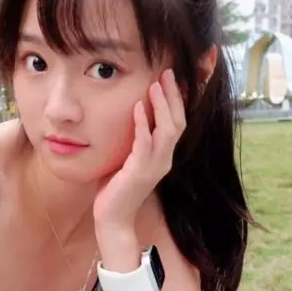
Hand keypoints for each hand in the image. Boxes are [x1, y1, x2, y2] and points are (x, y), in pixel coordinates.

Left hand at [93, 69, 184, 229]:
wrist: (113, 218)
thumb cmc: (116, 188)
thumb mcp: (127, 158)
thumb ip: (132, 140)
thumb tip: (128, 115)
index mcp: (163, 156)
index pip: (178, 123)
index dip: (178, 100)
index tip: (172, 77)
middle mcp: (164, 160)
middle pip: (178, 122)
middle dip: (174, 96)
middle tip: (167, 72)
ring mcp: (154, 166)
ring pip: (168, 130)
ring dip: (162, 105)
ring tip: (156, 84)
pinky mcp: (139, 172)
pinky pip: (145, 144)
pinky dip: (142, 124)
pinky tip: (138, 107)